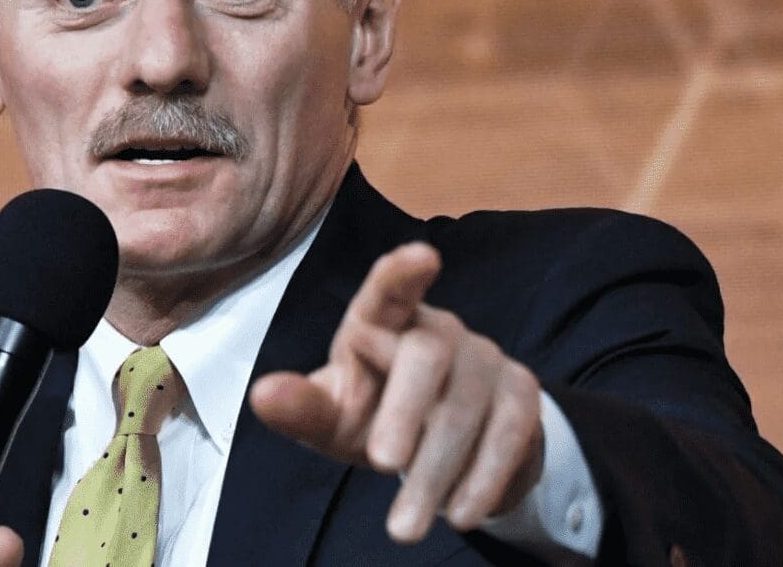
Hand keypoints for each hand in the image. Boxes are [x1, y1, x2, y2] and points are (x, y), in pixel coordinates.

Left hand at [249, 241, 545, 543]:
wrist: (443, 451)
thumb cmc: (373, 416)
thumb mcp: (332, 417)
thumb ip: (300, 408)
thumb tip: (261, 395)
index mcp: (382, 322)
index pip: (389, 289)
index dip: (403, 272)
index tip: (423, 257)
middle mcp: (437, 329)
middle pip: (427, 355)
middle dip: (404, 412)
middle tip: (382, 465)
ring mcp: (485, 357)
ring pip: (467, 403)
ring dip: (437, 468)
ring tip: (406, 525)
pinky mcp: (520, 393)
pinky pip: (509, 430)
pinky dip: (484, 476)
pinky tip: (460, 513)